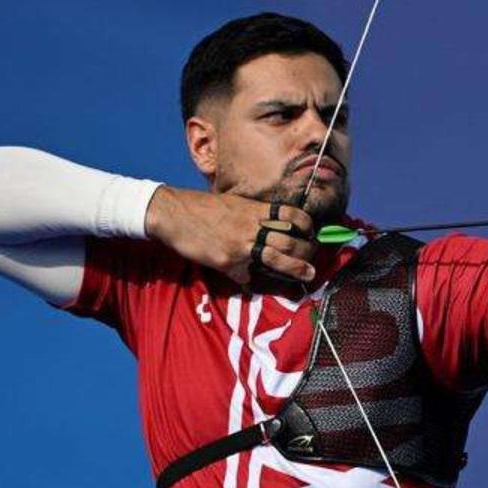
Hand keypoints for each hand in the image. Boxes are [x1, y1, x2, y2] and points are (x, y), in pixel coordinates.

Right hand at [144, 185, 317, 284]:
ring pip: (278, 257)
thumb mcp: (235, 204)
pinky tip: (251, 283)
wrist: (174, 213)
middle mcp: (253, 226)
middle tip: (312, 260)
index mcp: (256, 209)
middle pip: (291, 240)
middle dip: (307, 251)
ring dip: (296, 268)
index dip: (307, 226)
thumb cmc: (204, 208)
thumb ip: (254, 216)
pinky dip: (249, 280)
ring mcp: (242, 244)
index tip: (312, 234)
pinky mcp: (228, 261)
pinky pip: (246, 275)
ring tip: (308, 275)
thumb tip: (268, 230)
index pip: (292, 215)